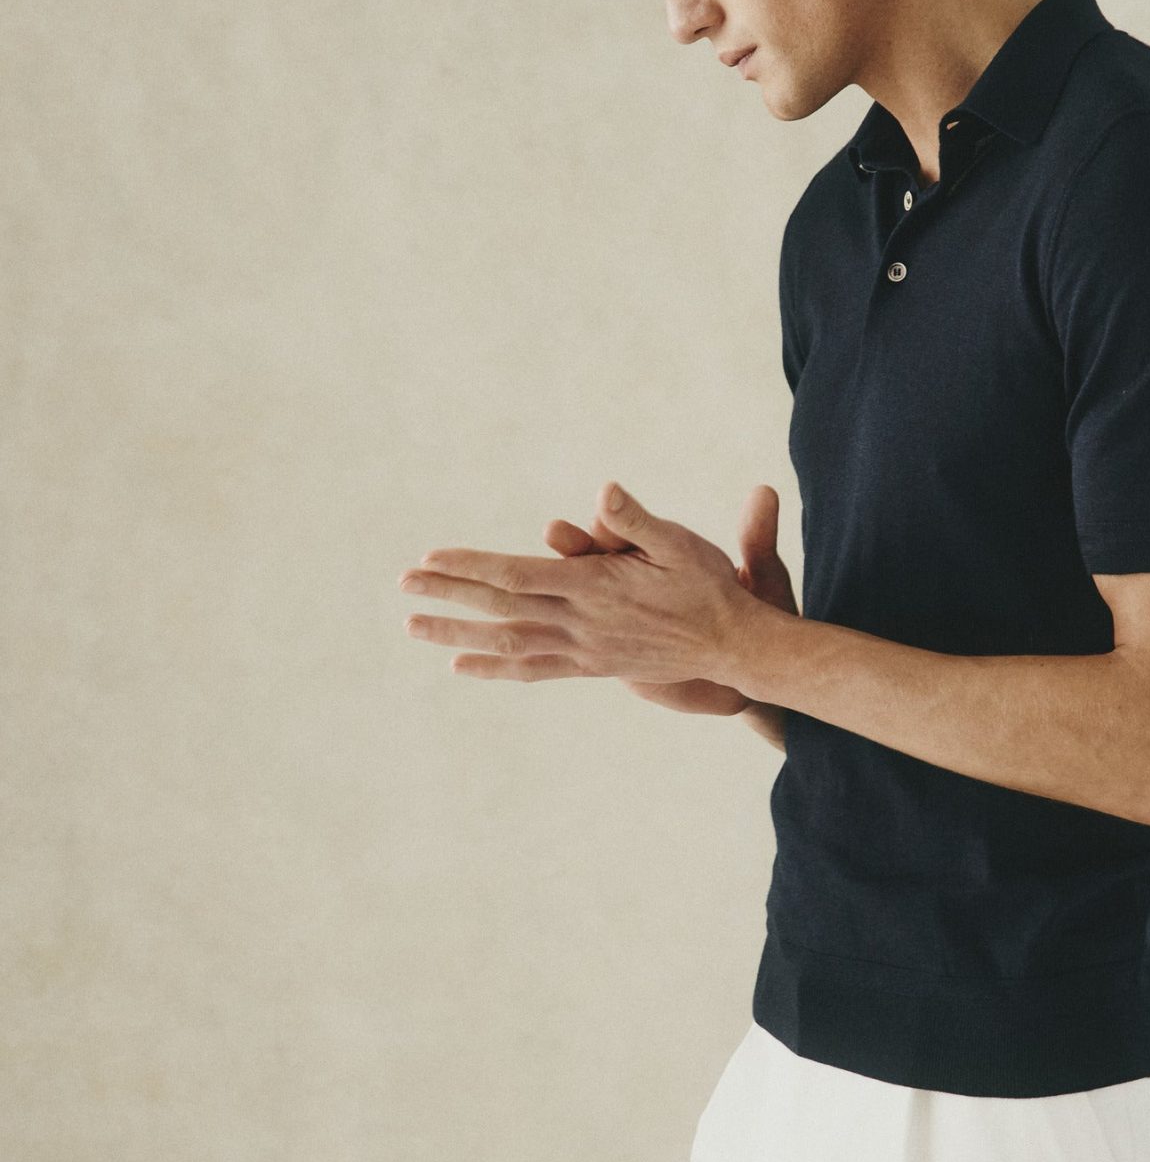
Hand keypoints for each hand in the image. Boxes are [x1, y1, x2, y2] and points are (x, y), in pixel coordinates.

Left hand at [398, 481, 791, 697]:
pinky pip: (533, 669)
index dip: (470, 569)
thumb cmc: (708, 586)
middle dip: (449, 597)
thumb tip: (602, 492)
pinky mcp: (591, 666)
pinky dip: (494, 667)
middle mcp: (581, 623)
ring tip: (416, 628)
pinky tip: (464, 666)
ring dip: (458, 635)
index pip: (518, 576)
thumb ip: (635, 521)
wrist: (732, 648)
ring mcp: (584, 650)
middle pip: (501, 609)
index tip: (431, 561)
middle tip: (404, 588)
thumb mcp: (679, 543)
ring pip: (508, 643)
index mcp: (594, 589)